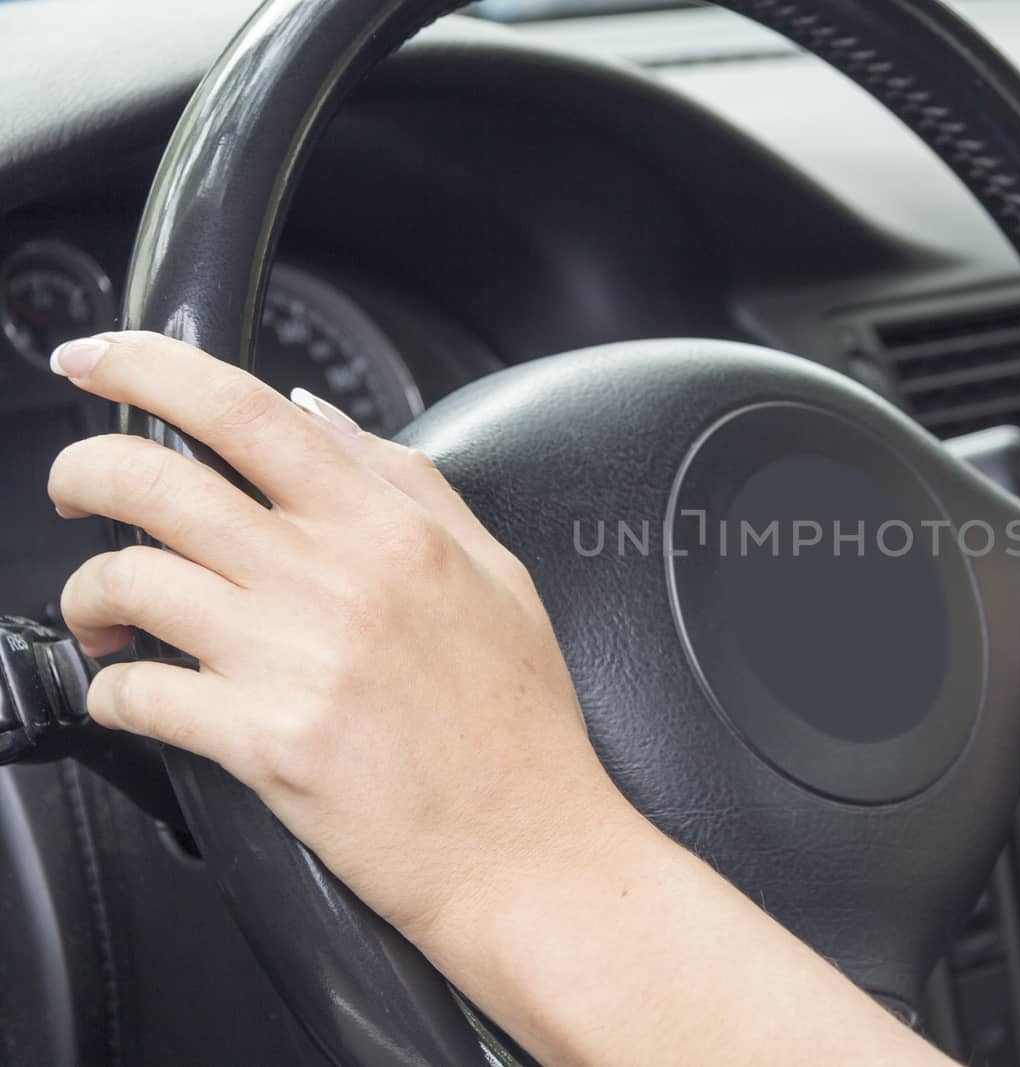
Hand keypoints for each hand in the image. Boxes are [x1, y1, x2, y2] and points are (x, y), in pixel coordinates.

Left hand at [46, 331, 633, 940]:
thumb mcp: (496, 572)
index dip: (150, 367)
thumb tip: (316, 415)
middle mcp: (332, 581)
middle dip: (81, 470)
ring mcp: (291, 662)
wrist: (527, 846)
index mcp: (389, 530)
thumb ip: (408, 481)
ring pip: (126, 580)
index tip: (99, 359)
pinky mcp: (261, 745)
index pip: (246, 411)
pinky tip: (136, 691)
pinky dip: (111, 687)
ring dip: (89, 590)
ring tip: (106, 613)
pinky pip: (135, 693)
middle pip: (152, 482)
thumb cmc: (520, 719)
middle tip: (74, 490)